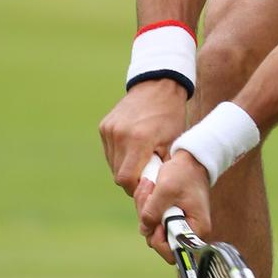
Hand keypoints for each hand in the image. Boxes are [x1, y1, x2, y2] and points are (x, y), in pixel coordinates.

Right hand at [99, 78, 187, 194]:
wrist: (158, 86)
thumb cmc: (171, 116)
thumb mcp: (173, 143)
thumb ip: (162, 167)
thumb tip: (157, 190)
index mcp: (139, 140)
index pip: (125, 179)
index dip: (135, 188)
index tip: (147, 186)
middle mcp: (119, 135)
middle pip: (117, 173)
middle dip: (131, 179)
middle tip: (146, 174)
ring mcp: (109, 130)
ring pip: (112, 163)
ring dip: (124, 167)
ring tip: (141, 160)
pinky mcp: (104, 126)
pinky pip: (109, 150)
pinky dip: (119, 155)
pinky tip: (133, 148)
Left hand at [136, 149, 211, 262]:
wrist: (190, 159)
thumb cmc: (184, 173)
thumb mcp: (166, 190)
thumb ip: (152, 212)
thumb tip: (145, 229)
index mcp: (196, 229)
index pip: (174, 252)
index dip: (159, 240)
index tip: (155, 221)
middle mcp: (189, 231)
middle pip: (159, 241)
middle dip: (148, 218)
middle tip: (148, 194)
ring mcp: (178, 224)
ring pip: (152, 228)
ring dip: (144, 208)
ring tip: (149, 186)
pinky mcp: (169, 216)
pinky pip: (151, 218)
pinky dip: (146, 205)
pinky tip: (149, 188)